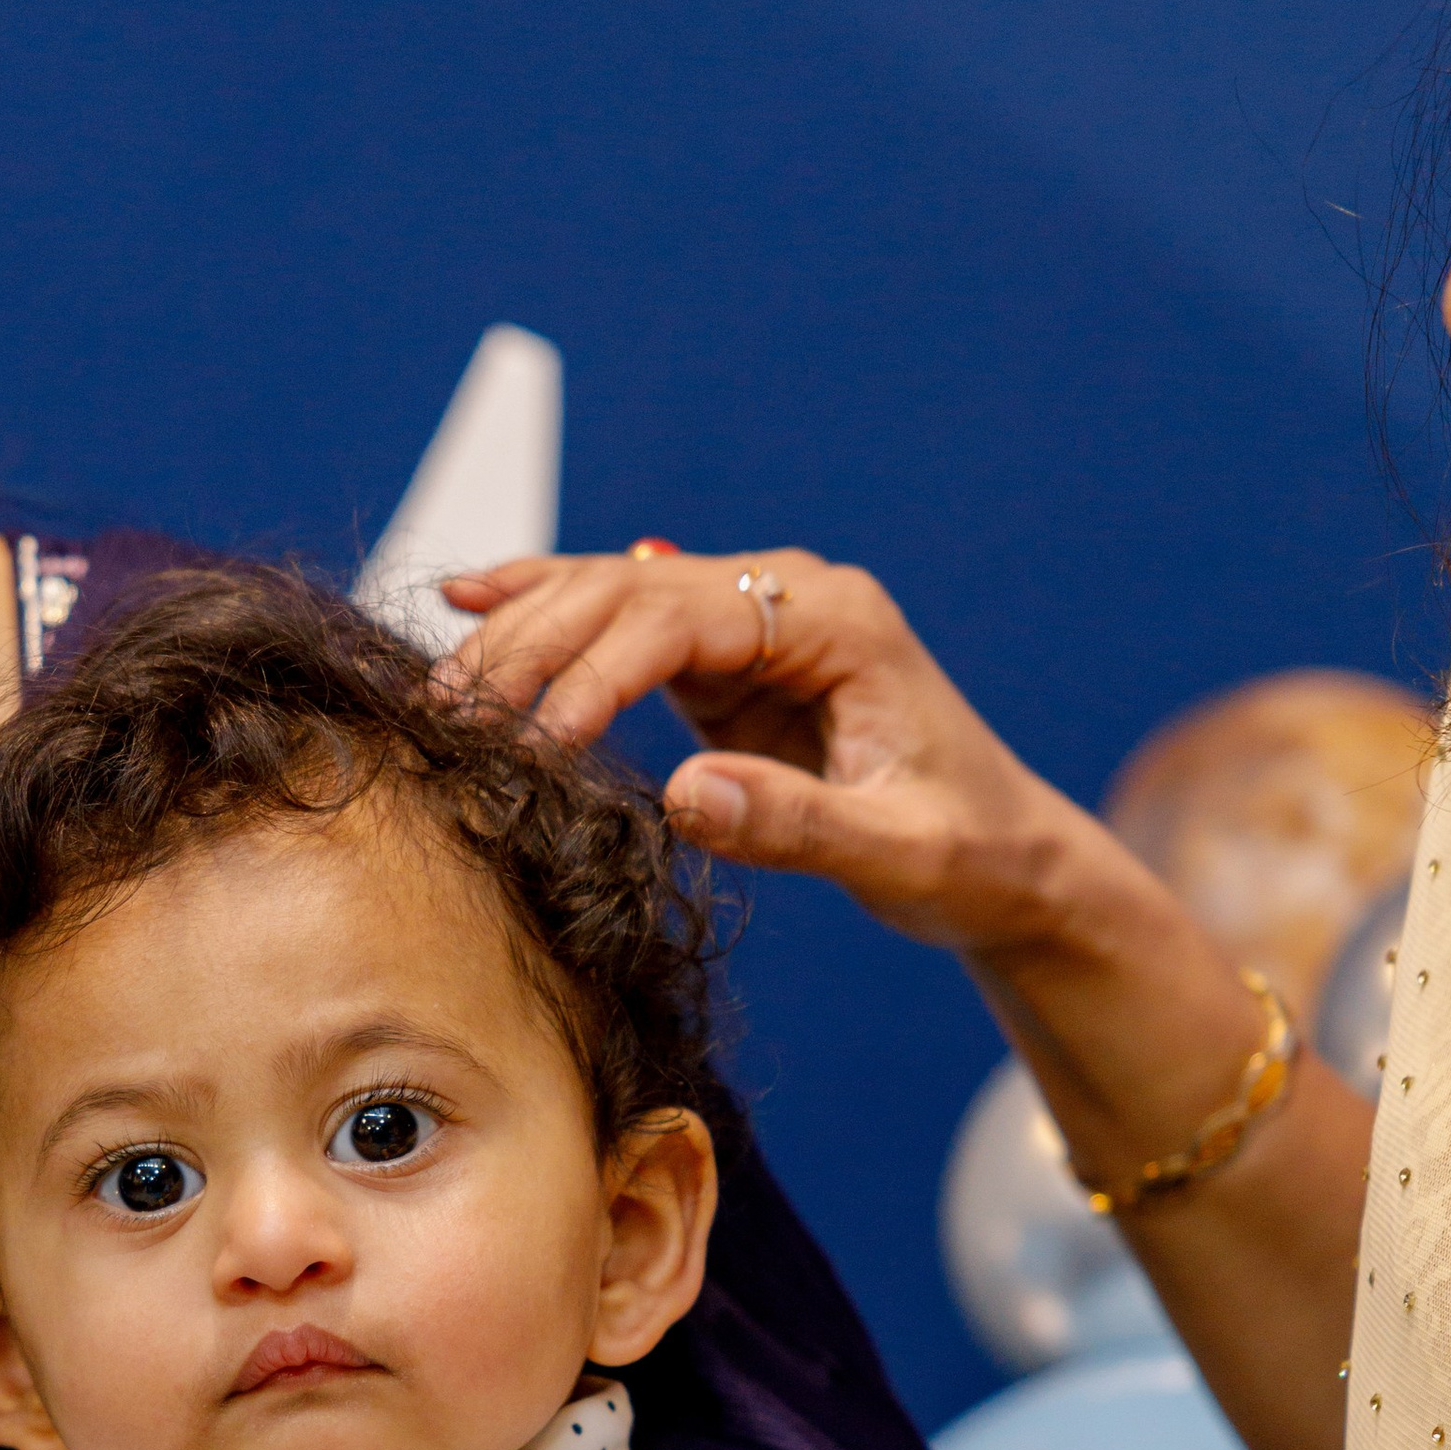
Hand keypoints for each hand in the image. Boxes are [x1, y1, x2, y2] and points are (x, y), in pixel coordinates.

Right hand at [435, 547, 1108, 961]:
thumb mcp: (896, 853)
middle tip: (451, 713)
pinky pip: (620, 626)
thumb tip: (684, 794)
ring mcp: (753, 625)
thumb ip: (796, 824)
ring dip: (521, 632)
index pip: (678, 620)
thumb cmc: (968, 854)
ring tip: (440, 684)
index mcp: (834, 622)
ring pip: (611, 596)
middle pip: (627, 591)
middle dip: (531, 645)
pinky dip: (546, 616)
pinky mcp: (727, 665)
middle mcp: (788, 600)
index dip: (591, 675)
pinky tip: (469, 599)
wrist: (1010, 859)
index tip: (531, 747)